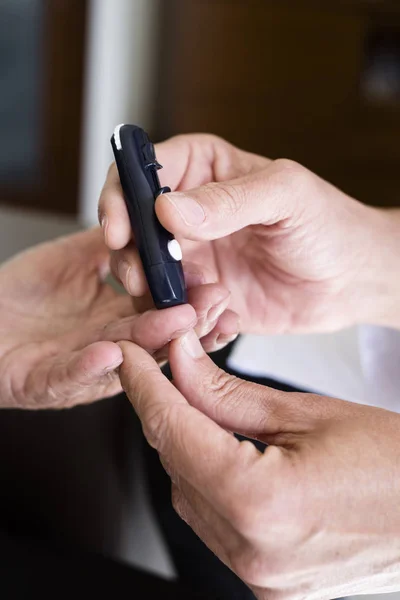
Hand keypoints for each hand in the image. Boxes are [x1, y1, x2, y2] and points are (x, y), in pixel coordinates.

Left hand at [0, 228, 202, 408]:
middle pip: (156, 339)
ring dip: (152, 341)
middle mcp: (106, 347)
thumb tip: (147, 225)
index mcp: (115, 319)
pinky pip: (68, 377)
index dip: (190, 299)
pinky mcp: (43, 384)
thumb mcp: (68, 258)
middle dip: (189, 322)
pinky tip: (111, 352)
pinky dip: (89, 368)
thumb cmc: (15, 296)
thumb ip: (107, 246)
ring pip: (124, 358)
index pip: (162, 311)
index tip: (215, 282)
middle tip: (217, 303)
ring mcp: (78, 369)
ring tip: (178, 321)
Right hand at [99, 134, 399, 333]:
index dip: (119, 198)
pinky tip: (226, 319)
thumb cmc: (329, 225)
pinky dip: (189, 323)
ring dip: (163, 298)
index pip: (141, 172)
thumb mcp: (286, 196)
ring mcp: (191, 258)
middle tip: (144, 279)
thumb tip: (167, 207)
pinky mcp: (200, 298)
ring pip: (145, 278)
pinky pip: (172, 314)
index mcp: (203, 171)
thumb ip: (228, 199)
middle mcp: (189, 215)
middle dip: (131, 258)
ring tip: (211, 301)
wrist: (351, 281)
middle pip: (131, 230)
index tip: (119, 229)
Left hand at [119, 333, 399, 599]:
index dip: (144, 387)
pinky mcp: (270, 585)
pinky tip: (228, 454)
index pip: (174, 432)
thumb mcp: (308, 414)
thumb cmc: (394, 463)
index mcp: (260, 503)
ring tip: (207, 408)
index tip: (125, 356)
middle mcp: (252, 553)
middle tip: (172, 371)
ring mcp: (261, 578)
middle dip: (167, 414)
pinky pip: (216, 527)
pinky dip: (211, 484)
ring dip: (187, 450)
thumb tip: (181, 363)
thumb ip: (229, 394)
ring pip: (189, 498)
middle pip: (175, 467)